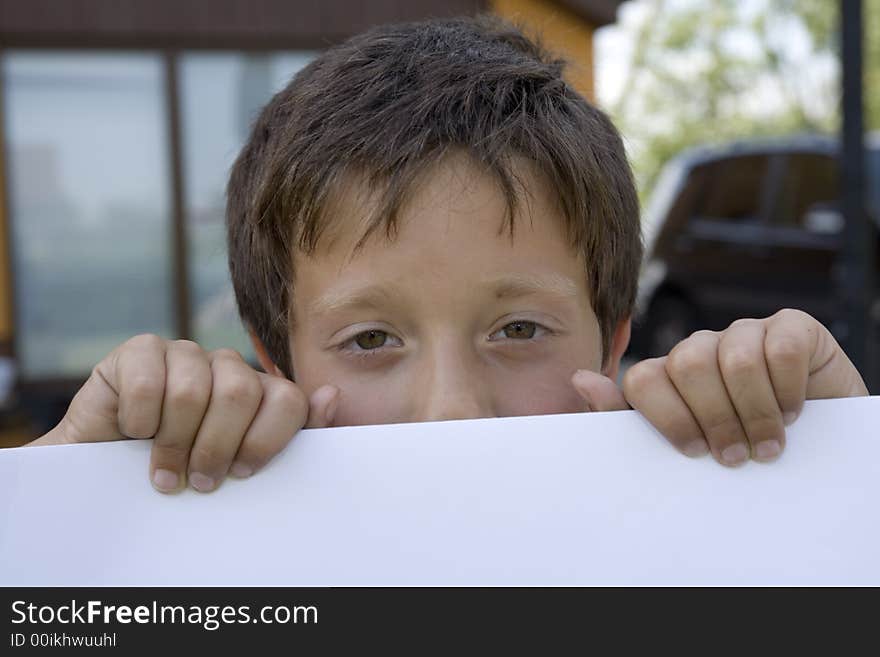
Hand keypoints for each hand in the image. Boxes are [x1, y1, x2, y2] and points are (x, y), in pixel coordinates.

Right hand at [29, 334, 338, 491]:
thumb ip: (293, 437)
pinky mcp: (140, 351)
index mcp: (259, 392)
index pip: (288, 399)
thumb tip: (331, 394)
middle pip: (241, 393)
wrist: (109, 474)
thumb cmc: (184, 472)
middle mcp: (226, 367)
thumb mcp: (240, 467)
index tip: (239, 474)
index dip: (265, 441)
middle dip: (215, 447)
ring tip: (164, 472)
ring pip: (193, 389)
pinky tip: (135, 433)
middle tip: (197, 480)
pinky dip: (140, 418)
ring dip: (173, 443)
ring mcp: (184, 353)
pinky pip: (149, 379)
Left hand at [571, 309, 868, 465]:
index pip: (643, 378)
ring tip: (769, 445)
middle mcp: (703, 347)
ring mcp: (747, 333)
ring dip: (756, 413)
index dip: (667, 418)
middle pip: (686, 365)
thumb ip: (626, 419)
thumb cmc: (743, 448)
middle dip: (714, 420)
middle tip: (735, 456)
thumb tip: (579, 379)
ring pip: (734, 358)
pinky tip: (794, 411)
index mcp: (670, 374)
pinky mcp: (792, 327)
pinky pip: (781, 348)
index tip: (694, 453)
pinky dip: (788, 388)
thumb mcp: (686, 446)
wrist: (819, 444)